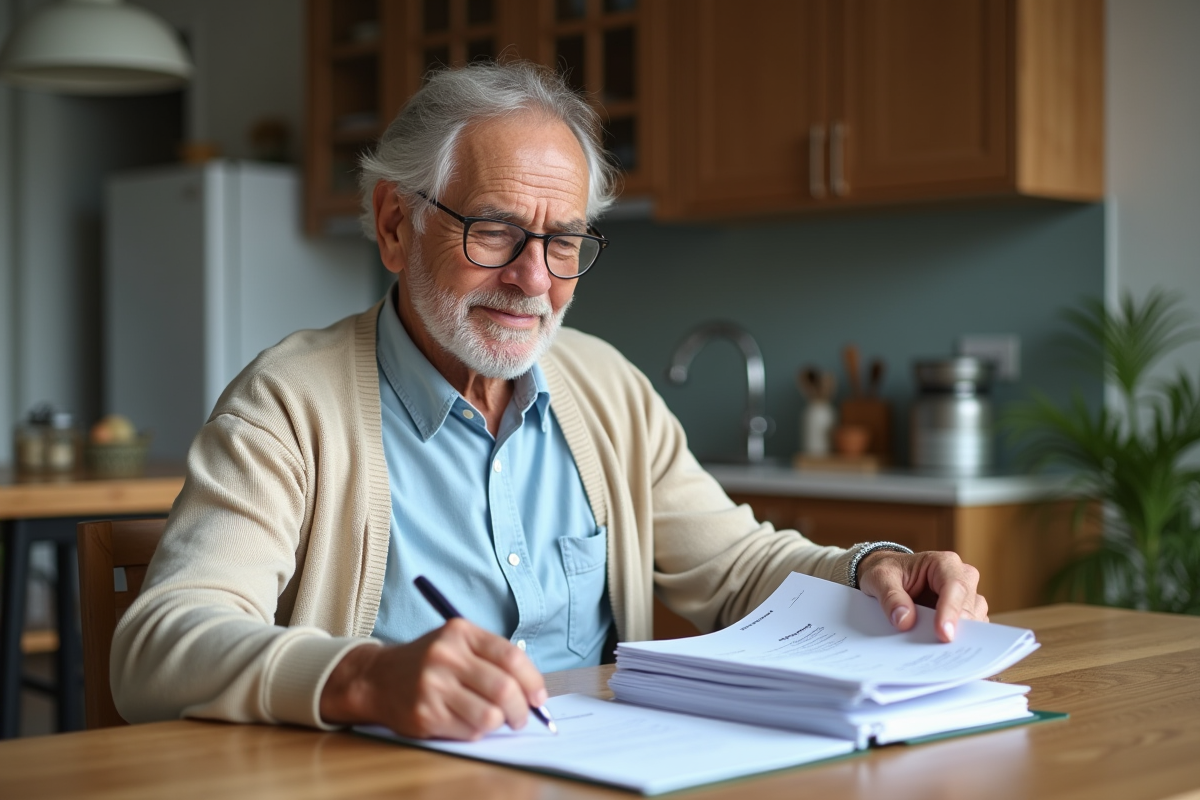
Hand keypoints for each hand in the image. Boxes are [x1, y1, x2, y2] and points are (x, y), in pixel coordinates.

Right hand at [319, 618, 547, 739]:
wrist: (377, 678)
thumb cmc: (429, 661)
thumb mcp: (457, 643)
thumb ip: (493, 658)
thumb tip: (534, 691)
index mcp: (460, 632)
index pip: (511, 657)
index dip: (533, 681)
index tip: (539, 697)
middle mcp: (445, 656)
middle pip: (504, 689)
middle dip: (521, 710)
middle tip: (522, 717)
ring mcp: (433, 687)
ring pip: (489, 716)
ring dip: (500, 723)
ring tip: (495, 720)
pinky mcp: (424, 715)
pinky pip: (469, 731)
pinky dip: (477, 732)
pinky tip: (467, 721)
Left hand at [856, 550, 987, 642]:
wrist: (889, 576)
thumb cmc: (887, 572)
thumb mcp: (879, 578)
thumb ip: (890, 597)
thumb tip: (905, 620)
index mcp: (944, 563)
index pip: (955, 586)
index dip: (951, 611)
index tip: (943, 634)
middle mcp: (962, 578)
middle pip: (968, 607)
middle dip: (957, 630)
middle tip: (941, 652)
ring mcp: (966, 598)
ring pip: (974, 621)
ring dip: (959, 638)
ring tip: (937, 653)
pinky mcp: (964, 615)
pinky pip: (969, 632)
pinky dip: (957, 642)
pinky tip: (940, 652)